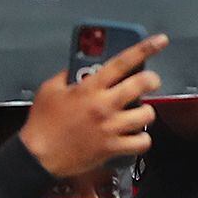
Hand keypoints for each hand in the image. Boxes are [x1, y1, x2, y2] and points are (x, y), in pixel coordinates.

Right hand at [18, 36, 161, 178]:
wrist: (36, 157)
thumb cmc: (42, 124)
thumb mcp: (50, 90)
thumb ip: (68, 75)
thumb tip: (81, 66)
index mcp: (89, 88)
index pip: (122, 62)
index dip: (145, 48)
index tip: (160, 41)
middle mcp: (104, 106)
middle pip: (142, 85)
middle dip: (152, 80)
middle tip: (150, 82)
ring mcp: (110, 127)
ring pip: (147, 114)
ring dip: (146, 112)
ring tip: (138, 113)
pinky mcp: (112, 148)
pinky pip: (142, 142)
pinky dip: (142, 140)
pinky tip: (135, 136)